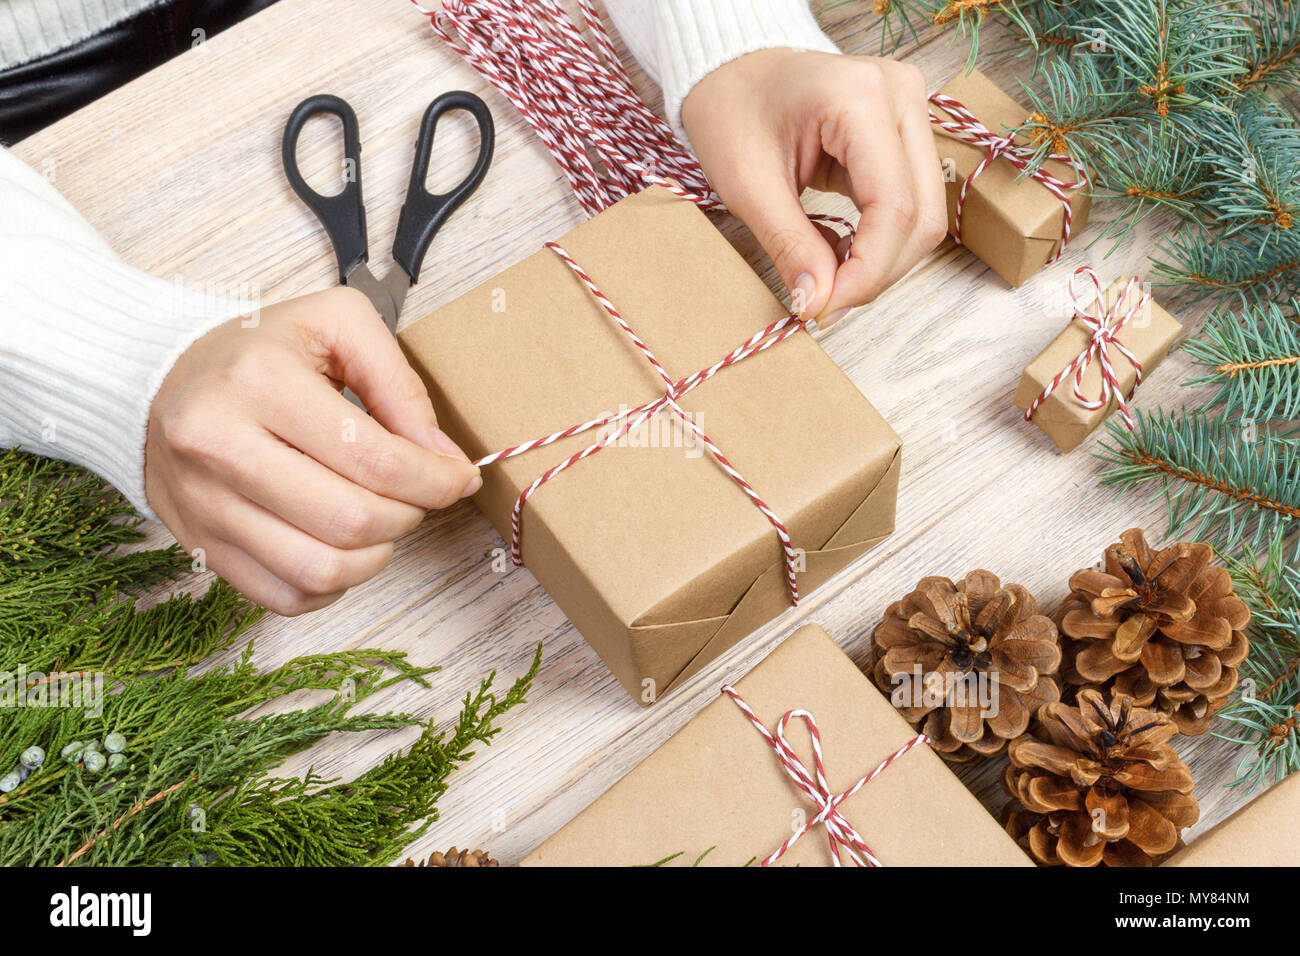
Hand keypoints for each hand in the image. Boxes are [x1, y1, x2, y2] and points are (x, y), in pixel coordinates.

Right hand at [145, 286, 480, 615]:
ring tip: (381, 520)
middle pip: (350, 521)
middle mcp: (219, 445)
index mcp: (259, 380)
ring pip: (320, 570)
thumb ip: (400, 384)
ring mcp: (204, 503)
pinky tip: (341, 545)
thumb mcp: (337, 324)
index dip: (434, 480)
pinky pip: (286, 596)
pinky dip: (333, 583)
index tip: (457, 477)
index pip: (373, 459)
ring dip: (374, 556)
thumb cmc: (259, 351)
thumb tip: (441, 459)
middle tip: (416, 495)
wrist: (157, 378)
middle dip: (408, 516)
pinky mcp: (199, 544)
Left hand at [681, 48, 946, 325]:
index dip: (867, 270)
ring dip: (883, 260)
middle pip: (922, 215)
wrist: (734, 72)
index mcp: (860, 97)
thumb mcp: (747, 186)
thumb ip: (790, 245)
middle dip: (877, 271)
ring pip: (926, 214)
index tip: (827, 308)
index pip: (894, 206)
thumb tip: (818, 303)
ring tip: (831, 278)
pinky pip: (913, 201)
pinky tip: (843, 252)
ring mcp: (911, 109)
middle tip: (827, 303)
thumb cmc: (732, 112)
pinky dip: (881, 240)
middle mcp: (901, 96)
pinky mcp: (908, 129)